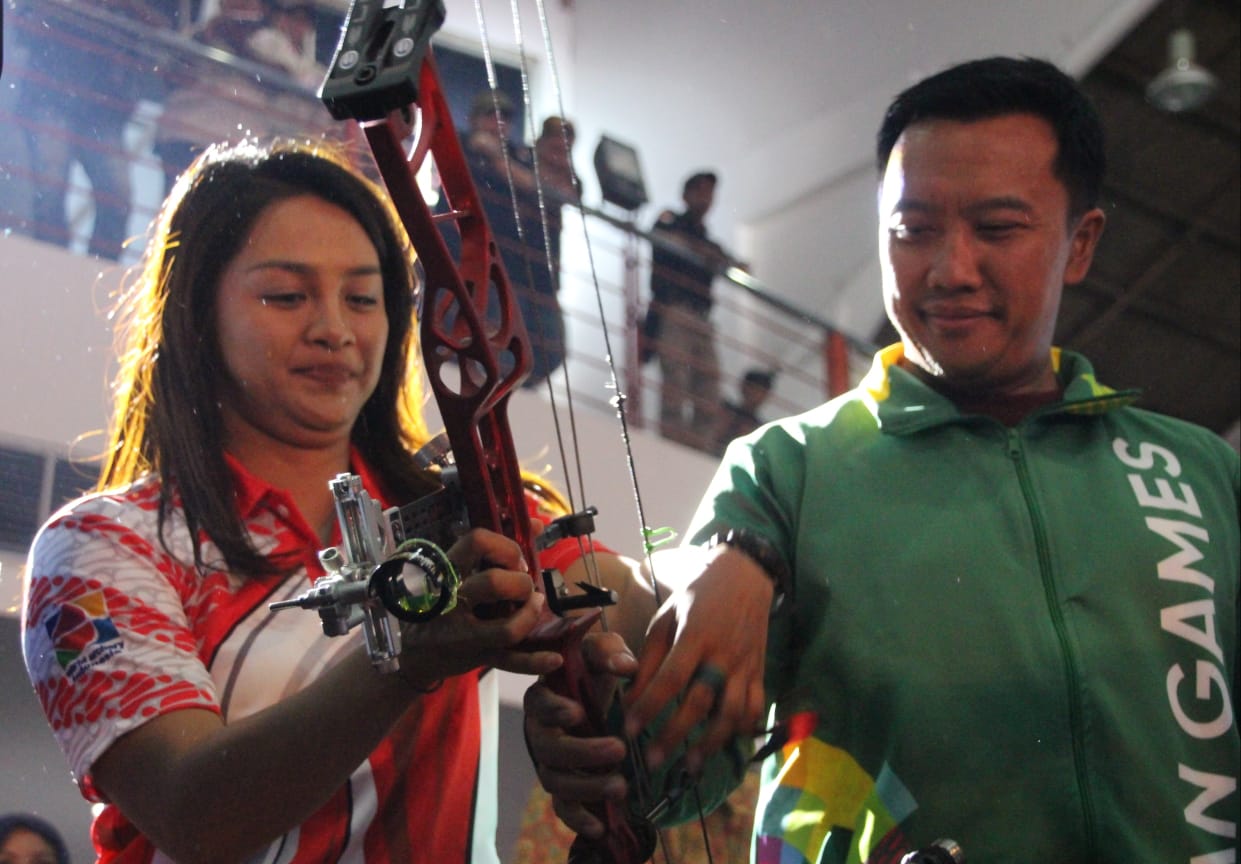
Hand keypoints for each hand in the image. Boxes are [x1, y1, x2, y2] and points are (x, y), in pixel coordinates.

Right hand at [398, 528, 559, 684]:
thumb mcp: (456, 571)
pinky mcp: (476, 658)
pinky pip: (510, 662)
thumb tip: (536, 523)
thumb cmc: (439, 602)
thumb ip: (496, 547)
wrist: (410, 653)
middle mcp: (452, 602)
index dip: (505, 547)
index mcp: (446, 572)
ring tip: (534, 606)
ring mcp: (463, 634)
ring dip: (531, 614)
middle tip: (522, 586)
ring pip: (507, 628)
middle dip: (520, 582)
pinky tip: (555, 658)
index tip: (513, 560)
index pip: (476, 541)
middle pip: (494, 583)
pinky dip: (535, 662)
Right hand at [524, 631, 637, 838]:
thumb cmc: (595, 666)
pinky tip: (600, 828)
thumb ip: (610, 651)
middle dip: (582, 752)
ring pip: (556, 781)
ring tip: (620, 786)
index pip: (539, 704)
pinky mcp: (564, 786)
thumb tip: (626, 666)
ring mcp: (551, 763)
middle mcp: (540, 732)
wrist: (599, 690)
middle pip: (549, 749)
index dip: (555, 710)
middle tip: (619, 748)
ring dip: (586, 787)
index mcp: (544, 697)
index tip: (578, 711)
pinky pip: (563, 807)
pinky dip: (578, 820)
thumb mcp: (603, 649)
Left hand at [623, 546, 771, 774]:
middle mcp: (723, 653)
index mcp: (696, 635)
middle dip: (675, 735)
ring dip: (711, 743)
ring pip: (732, 712)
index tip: (629, 729)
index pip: (670, 679)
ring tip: (691, 765)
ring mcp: (746, 664)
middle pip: (700, 702)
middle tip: (653, 760)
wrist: (746, 577)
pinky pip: (755, 707)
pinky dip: (743, 729)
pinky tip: (725, 744)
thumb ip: (650, 657)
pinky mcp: (760, 671)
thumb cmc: (697, 597)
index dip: (649, 707)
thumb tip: (630, 697)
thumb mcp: (666, 618)